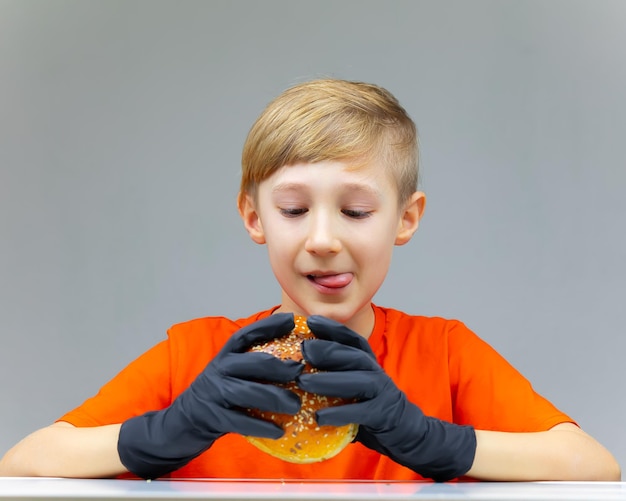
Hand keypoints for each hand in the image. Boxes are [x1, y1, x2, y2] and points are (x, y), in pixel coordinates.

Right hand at [118, 313, 302, 478]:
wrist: (181, 423)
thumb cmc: (217, 395)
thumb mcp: (231, 372)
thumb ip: (254, 363)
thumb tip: (296, 357)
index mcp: (226, 355)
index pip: (247, 334)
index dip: (269, 326)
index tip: (291, 320)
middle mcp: (219, 369)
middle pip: (252, 362)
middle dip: (279, 365)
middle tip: (301, 371)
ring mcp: (214, 393)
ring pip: (248, 391)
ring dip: (274, 397)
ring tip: (296, 405)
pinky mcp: (212, 417)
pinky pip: (240, 420)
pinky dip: (260, 425)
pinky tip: (279, 430)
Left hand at [297, 315, 475, 481]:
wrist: (402, 428)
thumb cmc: (366, 402)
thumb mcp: (351, 381)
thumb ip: (331, 370)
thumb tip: (293, 364)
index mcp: (366, 360)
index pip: (351, 339)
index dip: (332, 328)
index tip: (311, 321)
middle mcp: (374, 370)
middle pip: (353, 355)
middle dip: (327, 350)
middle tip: (303, 349)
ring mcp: (380, 391)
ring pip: (356, 381)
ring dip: (329, 380)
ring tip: (303, 382)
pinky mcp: (381, 414)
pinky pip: (360, 412)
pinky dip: (340, 413)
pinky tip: (319, 416)